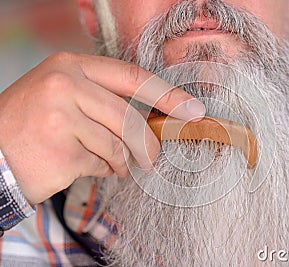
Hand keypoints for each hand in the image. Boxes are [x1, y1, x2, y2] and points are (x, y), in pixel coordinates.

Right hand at [0, 52, 204, 204]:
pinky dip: (102, 170)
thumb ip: (104, 101)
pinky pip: (101, 164)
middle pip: (129, 118)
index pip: (132, 77)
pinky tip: (83, 166)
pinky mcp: (62, 152)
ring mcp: (61, 118)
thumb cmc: (32, 124)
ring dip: (120, 161)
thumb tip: (152, 120)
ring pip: (117, 145)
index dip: (167, 94)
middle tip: (152, 158)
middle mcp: (65, 86)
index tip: (192, 109)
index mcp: (70, 66)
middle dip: (147, 144)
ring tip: (108, 163)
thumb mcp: (64, 96)